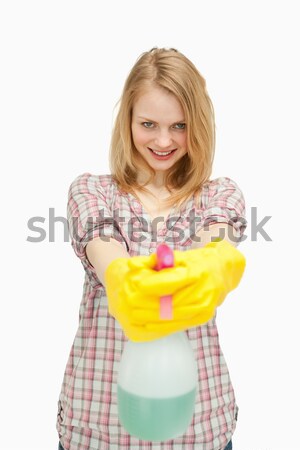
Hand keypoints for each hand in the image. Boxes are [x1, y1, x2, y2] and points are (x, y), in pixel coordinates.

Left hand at [105, 240, 245, 341]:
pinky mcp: (202, 317)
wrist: (222, 273)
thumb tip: (130, 264)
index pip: (173, 280)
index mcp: (197, 272)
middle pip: (172, 301)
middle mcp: (203, 291)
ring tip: (134, 315)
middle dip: (148, 304)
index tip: (137, 285)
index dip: (154, 284)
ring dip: (152, 317)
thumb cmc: (195, 262)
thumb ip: (152, 260)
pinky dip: (161, 325)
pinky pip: (178, 324)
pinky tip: (146, 324)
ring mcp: (204, 307)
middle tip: (129, 303)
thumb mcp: (176, 256)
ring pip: (173, 316)